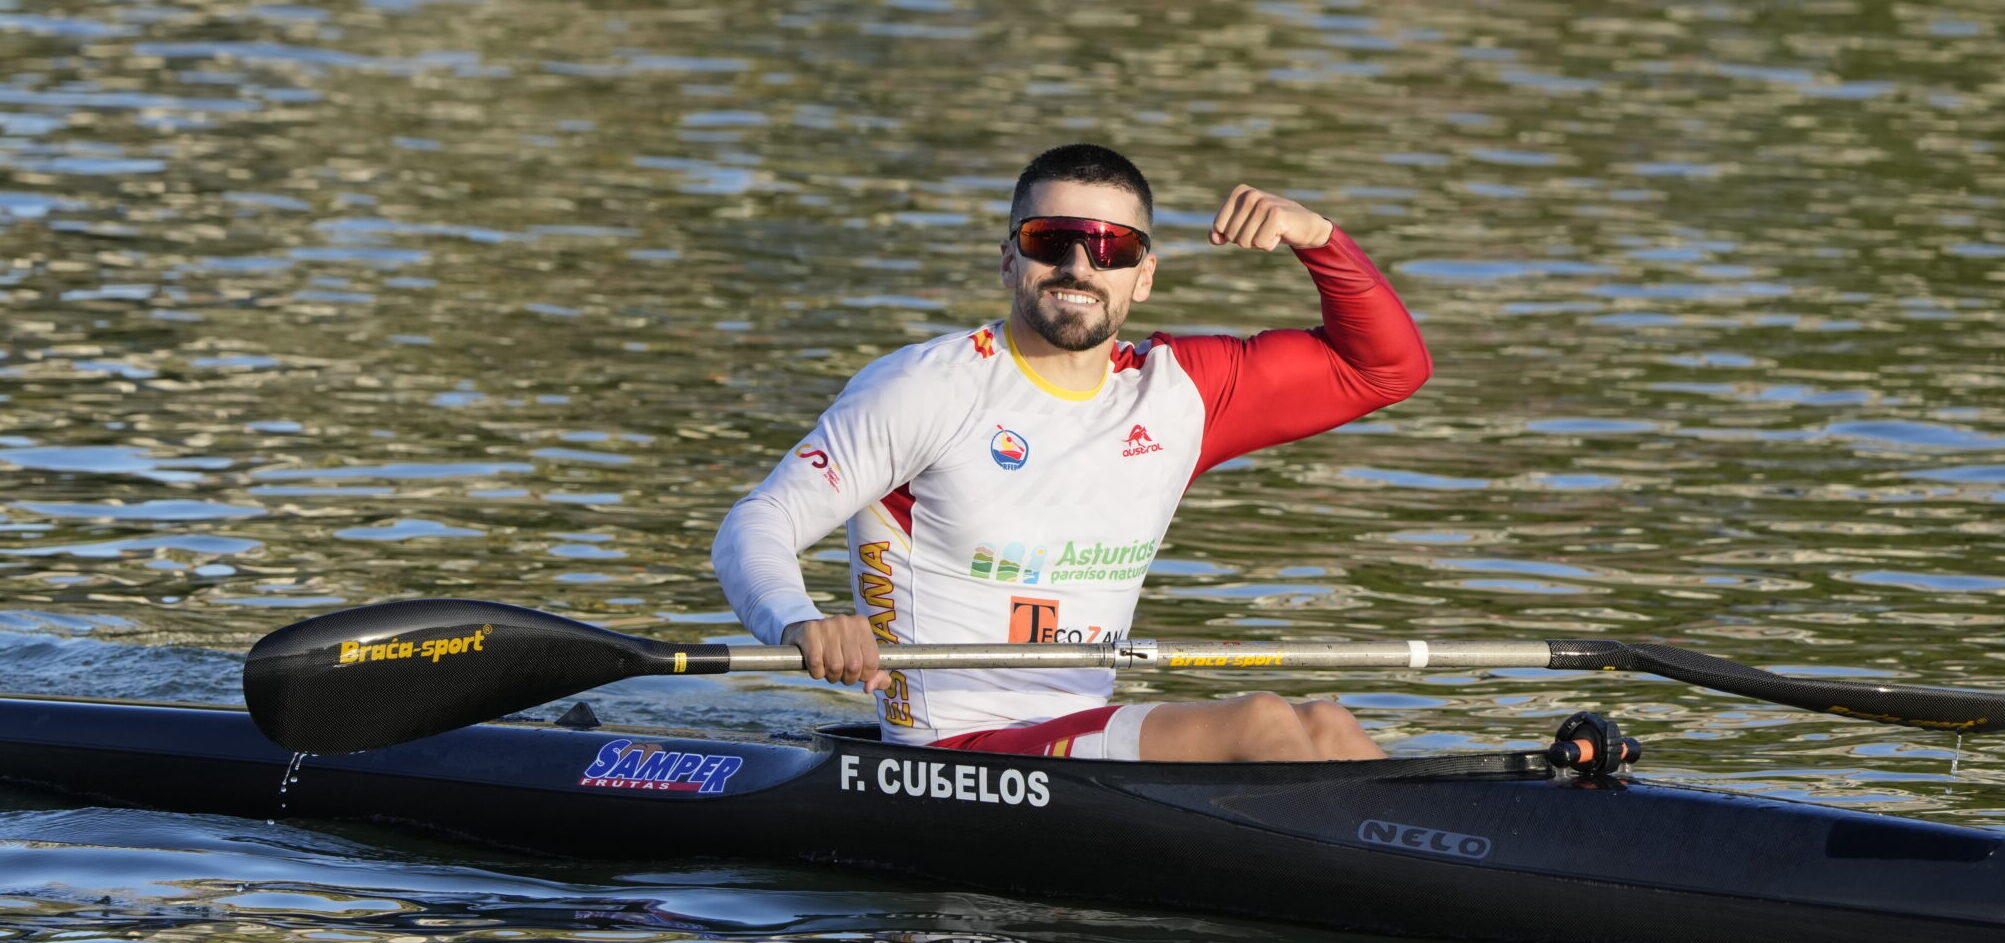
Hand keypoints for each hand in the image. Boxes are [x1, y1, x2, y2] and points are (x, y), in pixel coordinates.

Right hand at [781, 616, 890, 692]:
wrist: (805, 632)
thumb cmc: (839, 649)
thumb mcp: (861, 657)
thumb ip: (876, 676)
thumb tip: (869, 688)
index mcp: (862, 625)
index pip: (872, 663)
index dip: (864, 676)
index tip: (856, 673)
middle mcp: (846, 622)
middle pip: (854, 666)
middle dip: (847, 678)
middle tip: (840, 674)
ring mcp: (827, 625)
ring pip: (835, 666)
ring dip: (831, 676)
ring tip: (828, 669)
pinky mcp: (809, 631)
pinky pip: (816, 664)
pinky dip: (816, 673)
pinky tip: (816, 666)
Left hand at [1209, 185, 1333, 251]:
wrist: (1303, 225)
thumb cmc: (1269, 226)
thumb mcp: (1242, 227)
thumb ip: (1221, 232)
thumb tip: (1213, 239)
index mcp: (1239, 193)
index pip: (1218, 227)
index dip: (1232, 235)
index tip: (1250, 226)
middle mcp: (1249, 194)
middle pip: (1231, 236)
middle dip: (1247, 240)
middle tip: (1263, 229)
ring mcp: (1263, 203)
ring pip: (1245, 242)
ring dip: (1259, 243)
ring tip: (1271, 231)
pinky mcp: (1276, 214)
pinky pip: (1260, 243)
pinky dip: (1270, 244)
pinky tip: (1279, 233)